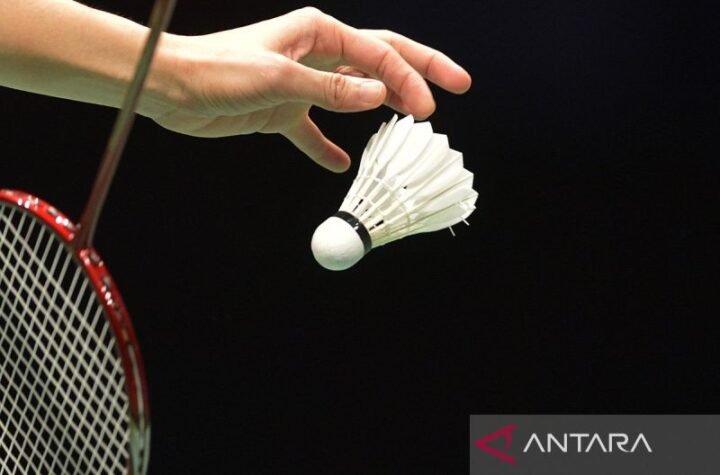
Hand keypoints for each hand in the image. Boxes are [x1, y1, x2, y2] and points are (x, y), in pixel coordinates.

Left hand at [155, 7, 471, 171]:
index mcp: (317, 33)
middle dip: (419, 72)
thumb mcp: (279, 79)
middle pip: (379, 61)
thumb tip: (380, 95)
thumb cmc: (215, 71)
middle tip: (457, 85)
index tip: (429, 107)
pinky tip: (340, 164)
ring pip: (354, 94)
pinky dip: (328, 147)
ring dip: (382, 107)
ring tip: (412, 122)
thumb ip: (331, 90)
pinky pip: (315, 131)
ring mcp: (301, 84)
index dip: (410, 78)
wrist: (171, 89)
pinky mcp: (283, 111)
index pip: (378, 53)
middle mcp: (314, 54)